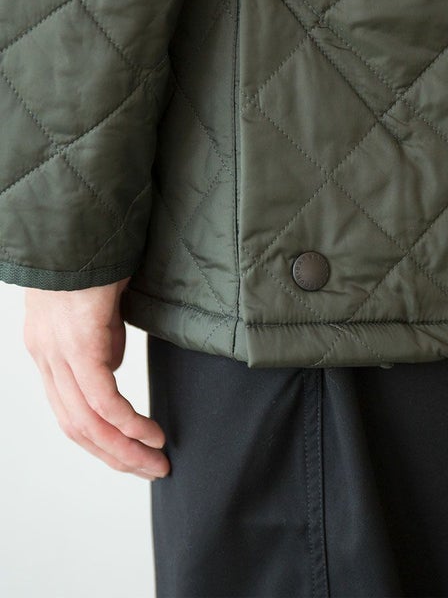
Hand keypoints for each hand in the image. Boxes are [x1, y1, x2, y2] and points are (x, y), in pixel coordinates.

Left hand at [23, 276, 169, 480]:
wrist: (81, 223)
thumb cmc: (98, 257)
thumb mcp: (101, 307)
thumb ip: (104, 340)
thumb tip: (115, 366)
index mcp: (48, 351)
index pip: (70, 412)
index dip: (103, 440)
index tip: (134, 453)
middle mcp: (45, 357)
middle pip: (76, 427)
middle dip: (116, 457)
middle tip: (151, 471)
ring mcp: (57, 352)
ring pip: (86, 421)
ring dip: (124, 449)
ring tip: (155, 463)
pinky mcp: (78, 343)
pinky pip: (102, 399)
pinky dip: (128, 423)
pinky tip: (151, 435)